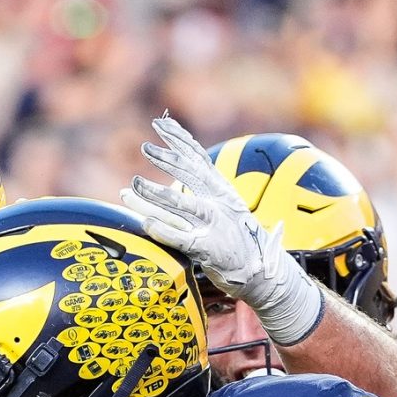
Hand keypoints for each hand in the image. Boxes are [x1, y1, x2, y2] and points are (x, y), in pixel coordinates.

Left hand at [119, 115, 322, 343]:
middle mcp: (218, 204)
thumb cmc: (238, 241)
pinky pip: (181, 239)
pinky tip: (147, 224)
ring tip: (134, 184)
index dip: (179, 139)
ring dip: (156, 194)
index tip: (160, 123)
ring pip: (181, 206)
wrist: (263, 272)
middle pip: (190, 175)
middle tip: (145, 147)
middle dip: (166, 159)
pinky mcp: (208, 250)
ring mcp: (214, 226)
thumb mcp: (225, 209)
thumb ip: (204, 191)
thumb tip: (181, 175)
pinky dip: (163, 231)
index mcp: (221, 191)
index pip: (198, 158)